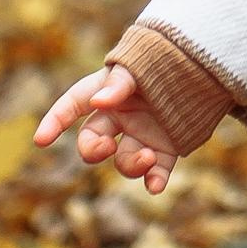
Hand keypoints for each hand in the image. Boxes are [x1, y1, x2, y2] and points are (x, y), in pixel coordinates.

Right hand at [35, 62, 178, 196]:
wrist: (205, 65)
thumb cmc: (164, 60)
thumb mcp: (139, 66)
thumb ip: (119, 83)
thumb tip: (98, 102)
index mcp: (106, 93)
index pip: (72, 106)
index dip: (55, 121)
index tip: (41, 140)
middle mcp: (120, 118)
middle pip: (93, 141)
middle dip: (93, 150)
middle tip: (105, 148)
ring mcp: (142, 135)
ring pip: (124, 161)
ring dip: (130, 165)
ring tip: (148, 157)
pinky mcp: (166, 149)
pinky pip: (155, 173)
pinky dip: (154, 181)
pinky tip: (155, 186)